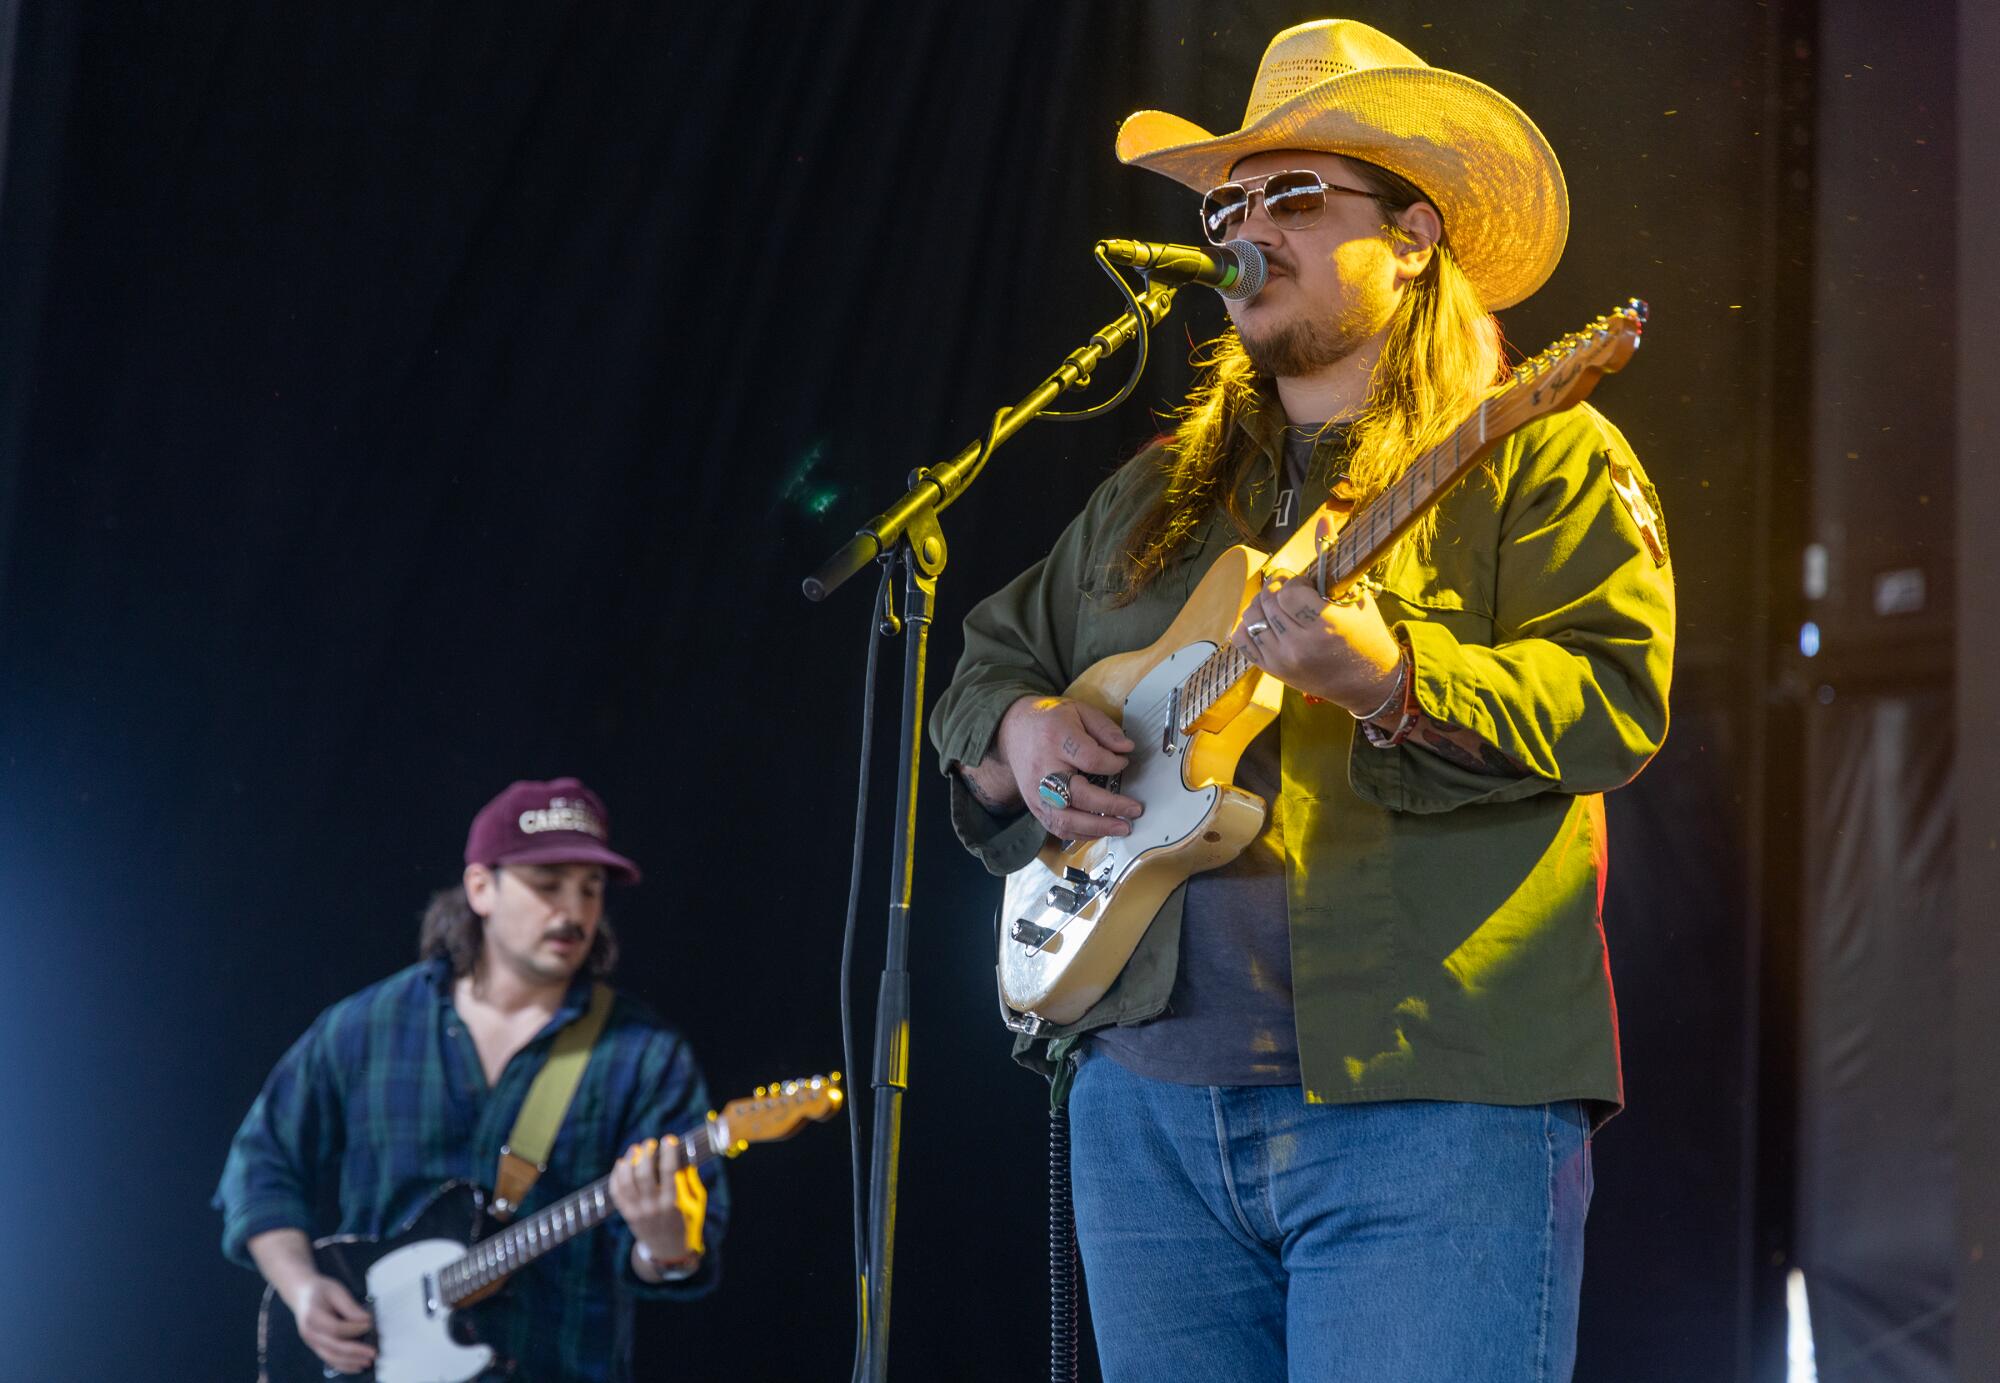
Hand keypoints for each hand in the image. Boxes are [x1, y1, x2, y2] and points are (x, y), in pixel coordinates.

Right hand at [287, 1273, 375, 1374]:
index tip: (370, 1324)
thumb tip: (366, 1320)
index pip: (334, 1327)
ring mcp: (311, 1342)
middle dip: (355, 1351)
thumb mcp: (336, 1290)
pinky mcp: (316, 1347)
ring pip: (330, 1357)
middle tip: (373, 1352)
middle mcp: (309, 1332)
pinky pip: (329, 1360)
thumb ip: (350, 1306)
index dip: (353, 1328)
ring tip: (368, 1362)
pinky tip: (357, 1366)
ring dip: (350, 1362)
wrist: (302, 1295)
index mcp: (312, 1315)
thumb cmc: (321, 1291)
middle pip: (333, 1346)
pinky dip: (344, 1366)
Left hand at [609, 1135, 704, 1271]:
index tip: (669, 1139)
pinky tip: (621, 1164)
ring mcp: (637, 1212)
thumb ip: (690, 1182)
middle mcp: (652, 1207)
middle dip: (646, 1155)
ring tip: (634, 1149)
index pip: (669, 1173)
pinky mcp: (627, 1215)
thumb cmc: (685, 1222)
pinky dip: (616, 1176)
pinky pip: (616, 1193)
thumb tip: (683, 1157)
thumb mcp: (695, 1204)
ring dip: (629, 1162)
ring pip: (627, 1182)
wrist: (667, 1251)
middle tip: (650, 1142)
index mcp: (672, 1204)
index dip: (668, 1153)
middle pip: (644, 1175)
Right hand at [982, 695, 1143, 840]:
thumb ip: (1104, 728)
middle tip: (1135, 809)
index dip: (1113, 764)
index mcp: (1056, 739)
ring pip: (1066, 819)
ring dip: (1097, 827)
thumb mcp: (1078, 710)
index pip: (1090, 759)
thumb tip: (1127, 748)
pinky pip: (1057, 828)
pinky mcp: (1034, 806)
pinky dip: (1081, 834)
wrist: (1011, 731)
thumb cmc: (1049, 720)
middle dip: (1111, 806)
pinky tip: (1100, 830)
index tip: (1124, 763)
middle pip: (1078, 795)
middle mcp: (1044, 769)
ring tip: (1122, 827)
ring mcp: (1036, 792)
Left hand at [1229, 519, 1401, 714]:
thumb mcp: (1355, 596)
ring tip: (1280, 607)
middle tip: (1291, 593)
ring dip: (1262, 606)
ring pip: (1251, 618)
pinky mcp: (1273, 671)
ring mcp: (1284, 660)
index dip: (1294, 582)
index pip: (1288, 591)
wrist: (1369, 683)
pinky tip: (1266, 622)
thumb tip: (1323, 519)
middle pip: (1267, 602)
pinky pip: (1242, 641)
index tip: (1305, 586)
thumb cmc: (1366, 636)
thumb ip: (1332, 557)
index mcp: (1326, 624)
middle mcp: (1301, 644)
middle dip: (1277, 590)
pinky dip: (1248, 626)